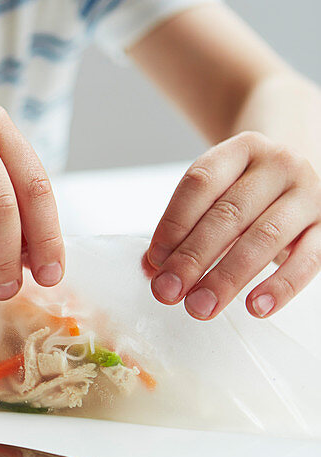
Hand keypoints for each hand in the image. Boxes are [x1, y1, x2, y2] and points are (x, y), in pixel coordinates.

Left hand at [146, 131, 320, 318]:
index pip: (201, 182)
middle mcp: (279, 165)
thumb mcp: (217, 195)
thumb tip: (152, 268)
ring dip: (228, 277)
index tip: (154, 261)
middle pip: (229, 213)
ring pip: (265, 237)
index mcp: (242, 149)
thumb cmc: (247, 194)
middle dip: (193, 258)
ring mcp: (308, 194)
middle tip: (167, 293)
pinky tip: (255, 307)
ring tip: (200, 307)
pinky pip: (308, 260)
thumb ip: (185, 228)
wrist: (298, 182)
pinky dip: (280, 286)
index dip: (174, 223)